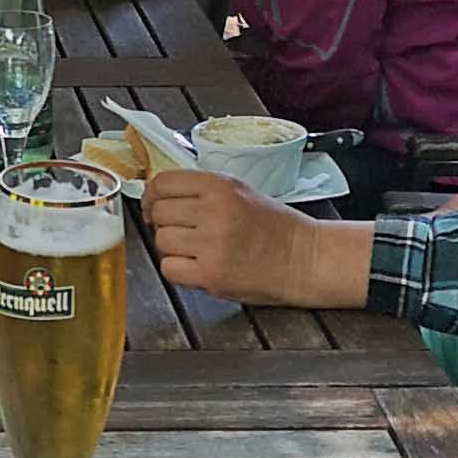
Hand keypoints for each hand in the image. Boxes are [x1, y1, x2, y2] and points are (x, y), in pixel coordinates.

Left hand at [143, 174, 373, 310]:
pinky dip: (178, 270)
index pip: (163, 183)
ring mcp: (212, 244)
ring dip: (173, 248)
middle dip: (165, 224)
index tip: (153, 206)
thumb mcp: (241, 192)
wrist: (305, 259)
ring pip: (162, 241)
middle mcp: (214, 211)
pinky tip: (198, 266)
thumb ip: (202, 191)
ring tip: (197, 250)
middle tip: (184, 232)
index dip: (152, 196)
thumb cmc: (276, 229)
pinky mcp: (211, 274)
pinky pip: (169, 269)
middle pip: (160, 213)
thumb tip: (159, 198)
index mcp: (221, 187)